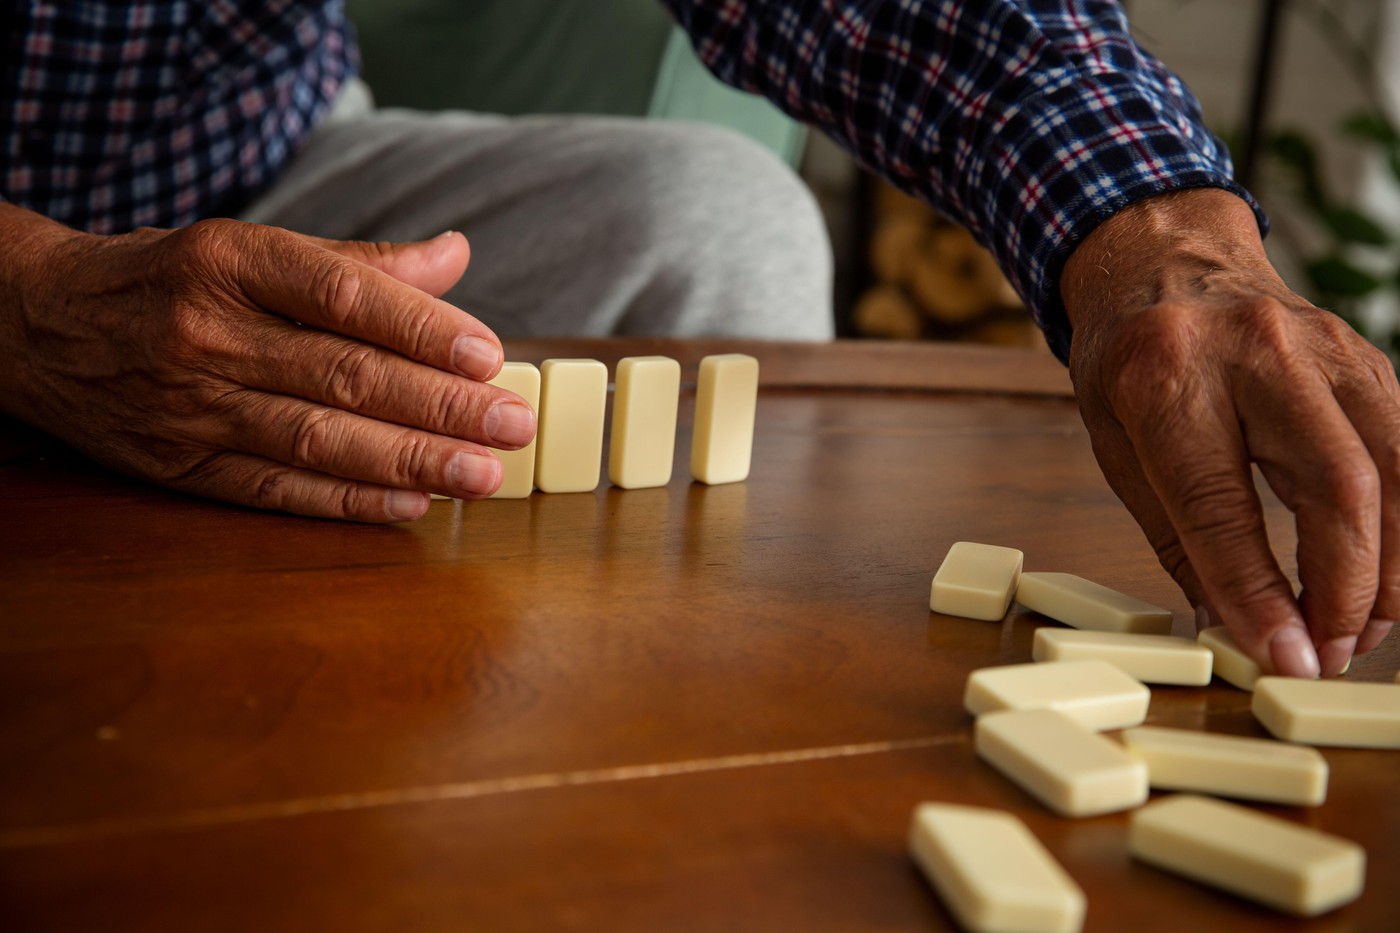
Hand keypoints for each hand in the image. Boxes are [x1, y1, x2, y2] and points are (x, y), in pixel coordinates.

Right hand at [0, 206, 536, 521]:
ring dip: (408, 462)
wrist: (37, 325)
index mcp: (229, 262)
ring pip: (316, 439)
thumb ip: (355, 263)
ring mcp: (190, 406)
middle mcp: (208, 333)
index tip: (488, 357)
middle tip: (511, 426)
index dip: (420, 329)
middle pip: (342, 375)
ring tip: (480, 475)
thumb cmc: (168, 279)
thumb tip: (454, 255)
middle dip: (438, 406)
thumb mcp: (247, 247)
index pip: (340, 295)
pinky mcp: (180, 466)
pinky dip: (347, 500)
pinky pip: (276, 489)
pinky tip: (410, 503)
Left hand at [1061, 188, 1397, 676]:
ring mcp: (1326, 348)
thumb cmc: (1128, 362)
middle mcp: (1257, 355)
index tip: (1284, 656)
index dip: (1259, 591)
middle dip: (1348, 586)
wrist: (1164, 260)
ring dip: (1390, 566)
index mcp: (1168, 376)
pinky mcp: (1367, 359)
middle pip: (1336, 484)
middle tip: (1330, 652)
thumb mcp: (1115, 446)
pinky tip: (1386, 571)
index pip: (1223, 503)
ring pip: (1392, 470)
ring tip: (1361, 629)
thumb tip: (1235, 626)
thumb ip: (1178, 537)